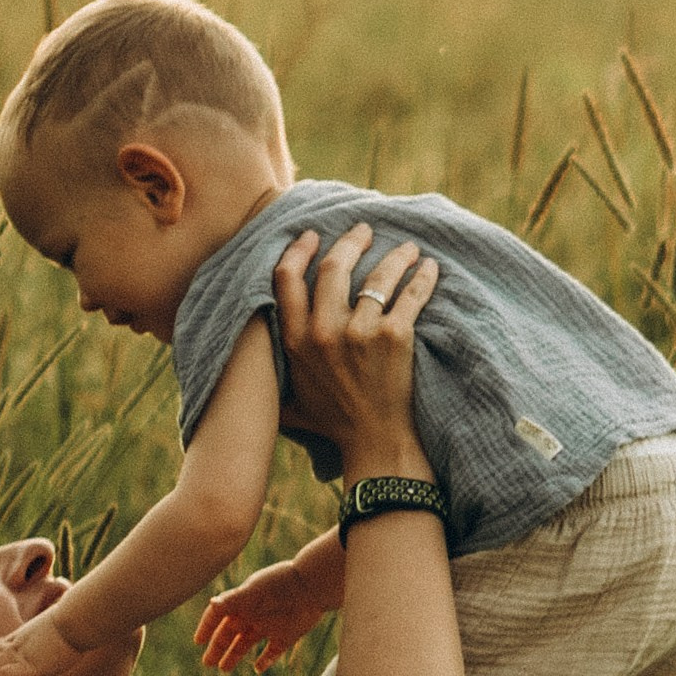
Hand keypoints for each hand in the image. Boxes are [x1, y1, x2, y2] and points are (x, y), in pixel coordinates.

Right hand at [195, 560, 330, 675]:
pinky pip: (272, 652)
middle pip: (229, 634)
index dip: (207, 627)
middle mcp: (253, 615)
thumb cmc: (281, 584)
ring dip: (234, 655)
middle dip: (217, 647)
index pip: (218, 616)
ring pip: (246, 644)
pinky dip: (265, 660)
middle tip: (206, 662)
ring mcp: (269, 626)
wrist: (312, 585)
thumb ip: (233, 600)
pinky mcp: (286, 636)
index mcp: (242, 603)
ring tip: (223, 669)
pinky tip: (257, 669)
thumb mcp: (254, 591)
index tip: (198, 641)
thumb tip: (212, 603)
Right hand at [272, 222, 437, 484]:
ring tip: (408, 248)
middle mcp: (323, 333)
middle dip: (351, 241)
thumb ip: (270, 377)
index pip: (287, 279)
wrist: (376, 444)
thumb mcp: (291, 399)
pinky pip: (411, 295)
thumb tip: (245, 369)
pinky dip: (423, 277)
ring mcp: (360, 333)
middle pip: (333, 267)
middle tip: (365, 231)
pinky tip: (430, 269)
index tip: (313, 234)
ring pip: (377, 276)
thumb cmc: (335, 423)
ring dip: (395, 255)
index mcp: (295, 341)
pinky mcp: (395, 338)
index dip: (299, 250)